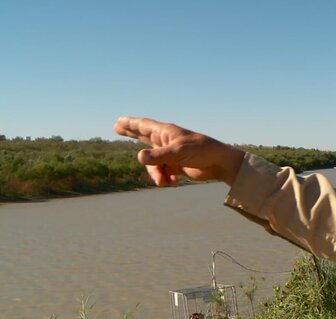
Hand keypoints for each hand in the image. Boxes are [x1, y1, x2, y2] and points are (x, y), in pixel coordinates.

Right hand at [113, 116, 244, 186]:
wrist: (218, 163)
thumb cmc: (201, 151)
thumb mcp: (178, 152)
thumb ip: (159, 156)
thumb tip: (139, 157)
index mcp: (166, 133)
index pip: (144, 126)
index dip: (130, 123)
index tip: (119, 120)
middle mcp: (166, 142)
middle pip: (143, 137)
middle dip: (131, 134)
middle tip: (117, 128)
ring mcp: (170, 154)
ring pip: (153, 165)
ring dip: (157, 174)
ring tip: (165, 182)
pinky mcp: (176, 166)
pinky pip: (163, 173)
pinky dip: (167, 179)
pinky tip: (176, 182)